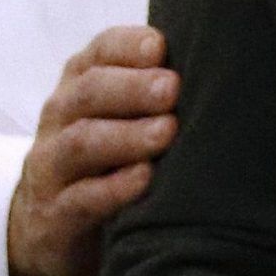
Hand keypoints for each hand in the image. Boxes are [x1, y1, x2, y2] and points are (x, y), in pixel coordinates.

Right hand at [5, 24, 177, 275]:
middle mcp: (61, 118)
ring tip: (166, 131)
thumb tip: (225, 66)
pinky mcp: (54, 217)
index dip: (129, 45)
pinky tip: (144, 178)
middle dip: (132, 87)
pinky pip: (80, 199)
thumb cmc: (111, 158)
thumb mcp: (125, 116)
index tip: (161, 47)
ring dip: (127, 135)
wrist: (52, 229)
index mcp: (83, 83)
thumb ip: (160, 89)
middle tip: (172, 89)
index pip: (101, 51)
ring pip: (81, 143)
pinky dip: (113, 188)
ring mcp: (51, 168)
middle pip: (90, 92)